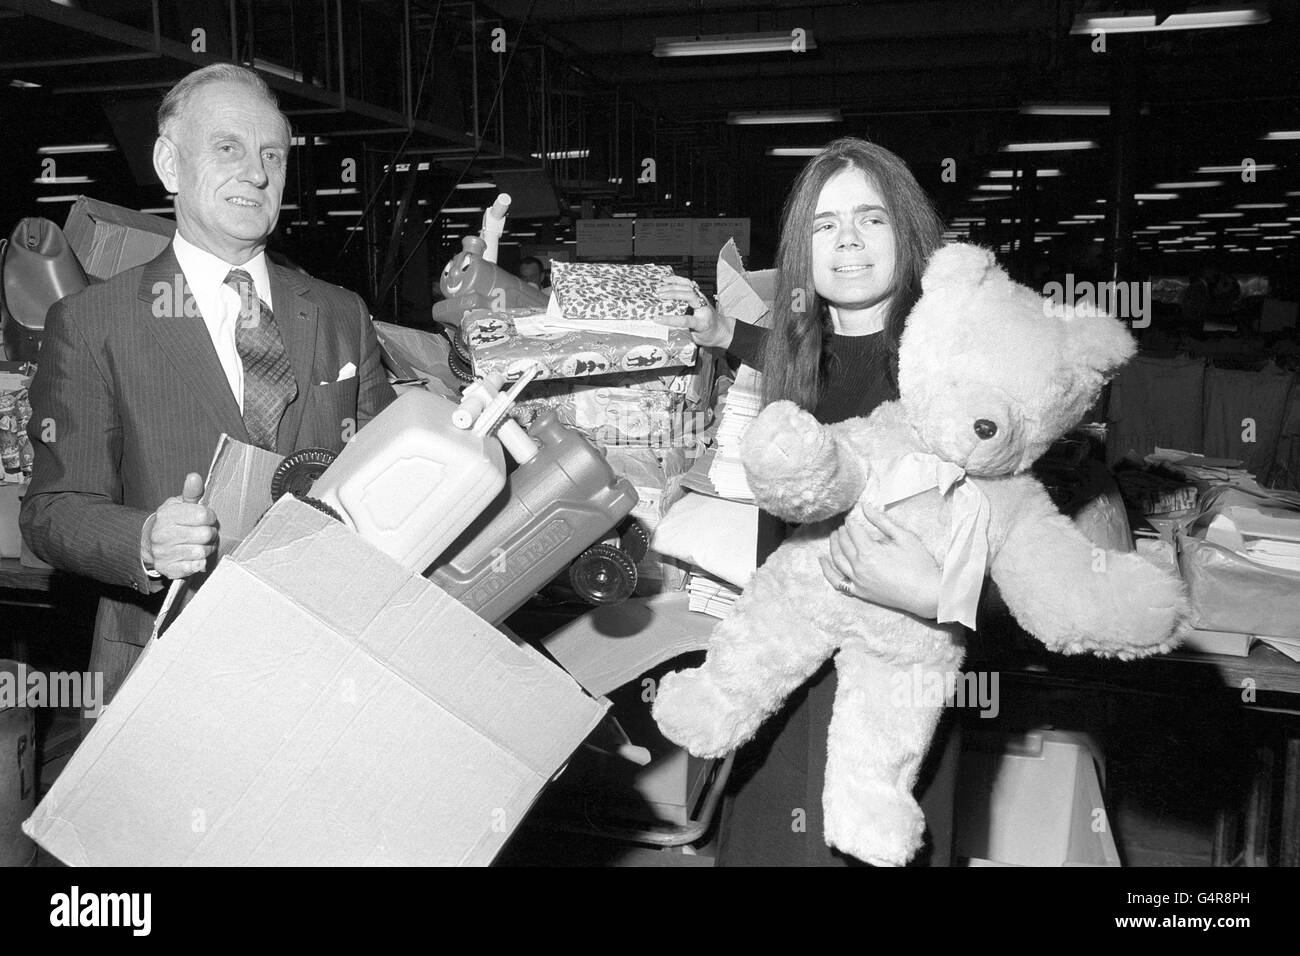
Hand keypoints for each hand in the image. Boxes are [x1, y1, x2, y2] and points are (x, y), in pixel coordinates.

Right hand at [141, 472, 218, 579]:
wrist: (150, 542)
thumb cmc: (172, 521)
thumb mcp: (180, 504)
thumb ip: (191, 492)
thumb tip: (194, 476)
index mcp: (167, 515)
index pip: (203, 515)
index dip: (210, 517)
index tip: (205, 518)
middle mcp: (162, 534)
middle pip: (205, 535)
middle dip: (210, 534)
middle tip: (204, 533)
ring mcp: (164, 553)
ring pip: (202, 552)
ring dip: (207, 548)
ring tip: (199, 544)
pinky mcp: (168, 569)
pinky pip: (195, 567)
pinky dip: (200, 563)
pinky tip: (194, 556)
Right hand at [655, 276, 734, 348]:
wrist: (722, 330)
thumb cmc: (709, 336)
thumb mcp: (696, 339)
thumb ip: (682, 332)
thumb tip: (665, 328)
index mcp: (702, 323)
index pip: (686, 320)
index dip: (671, 320)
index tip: (657, 319)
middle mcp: (704, 308)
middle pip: (689, 296)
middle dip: (673, 294)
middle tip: (659, 295)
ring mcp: (703, 300)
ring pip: (689, 288)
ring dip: (673, 286)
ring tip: (660, 287)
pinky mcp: (700, 295)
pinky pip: (689, 284)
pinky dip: (678, 280)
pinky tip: (668, 279)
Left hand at [820, 503, 939, 618]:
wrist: (926, 593)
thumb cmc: (919, 564)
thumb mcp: (903, 537)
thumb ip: (882, 522)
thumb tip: (865, 507)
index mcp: (869, 552)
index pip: (853, 531)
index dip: (851, 522)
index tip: (852, 517)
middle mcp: (859, 567)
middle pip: (843, 544)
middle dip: (841, 532)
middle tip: (843, 526)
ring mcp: (858, 581)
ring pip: (837, 560)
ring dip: (833, 546)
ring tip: (834, 536)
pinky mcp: (860, 592)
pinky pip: (837, 582)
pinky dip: (827, 571)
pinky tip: (822, 561)